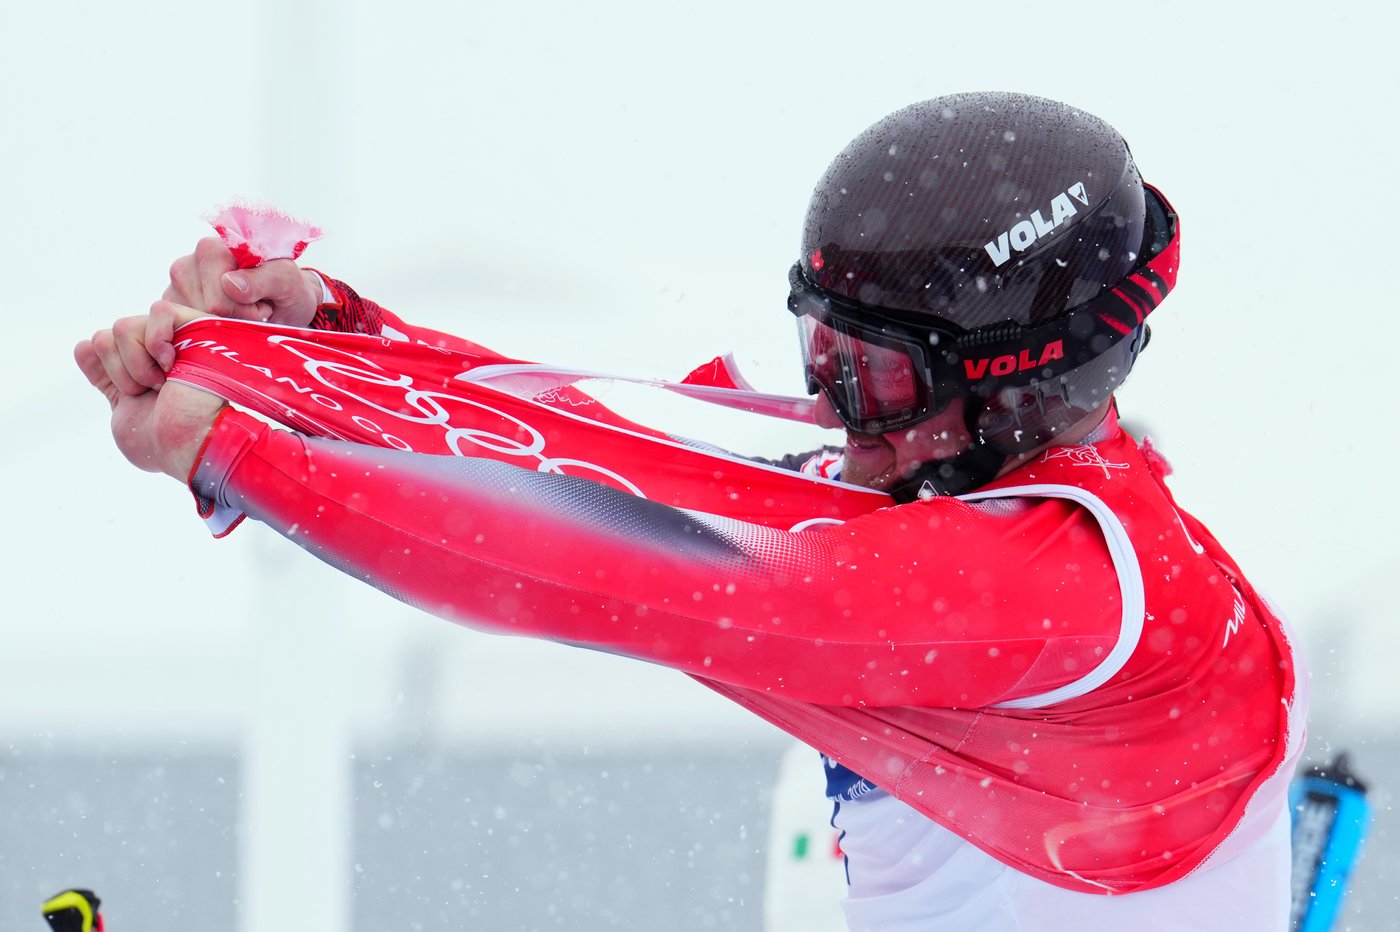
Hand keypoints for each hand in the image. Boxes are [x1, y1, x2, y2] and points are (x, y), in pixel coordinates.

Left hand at [76, 302, 226, 480]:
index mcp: (144, 368)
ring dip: (137, 365)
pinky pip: (159, 311)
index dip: (109, 373)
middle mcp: (160, 349)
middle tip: (154, 392)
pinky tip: (172, 364)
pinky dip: (157, 341)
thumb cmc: (165, 442)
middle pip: (105, 338)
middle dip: (121, 373)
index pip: (100, 346)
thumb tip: (83, 345)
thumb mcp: (124, 413)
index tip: (135, 398)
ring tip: (165, 383)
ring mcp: (179, 337)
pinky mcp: (198, 326)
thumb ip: (105, 380)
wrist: (193, 445)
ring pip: (123, 327)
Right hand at [165, 236, 322, 325]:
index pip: (219, 300)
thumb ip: (264, 278)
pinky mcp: (171, 309)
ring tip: (240, 316)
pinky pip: (183, 333)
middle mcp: (187, 265)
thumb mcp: (287, 281)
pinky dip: (206, 336)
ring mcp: (175, 288)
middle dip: (234, 321)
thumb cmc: (287, 289)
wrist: (283, 303)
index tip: (263, 306)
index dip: (245, 312)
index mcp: (212, 249)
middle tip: (254, 312)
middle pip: (204, 313)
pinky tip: (223, 324)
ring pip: (192, 325)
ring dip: (221, 328)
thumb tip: (230, 284)